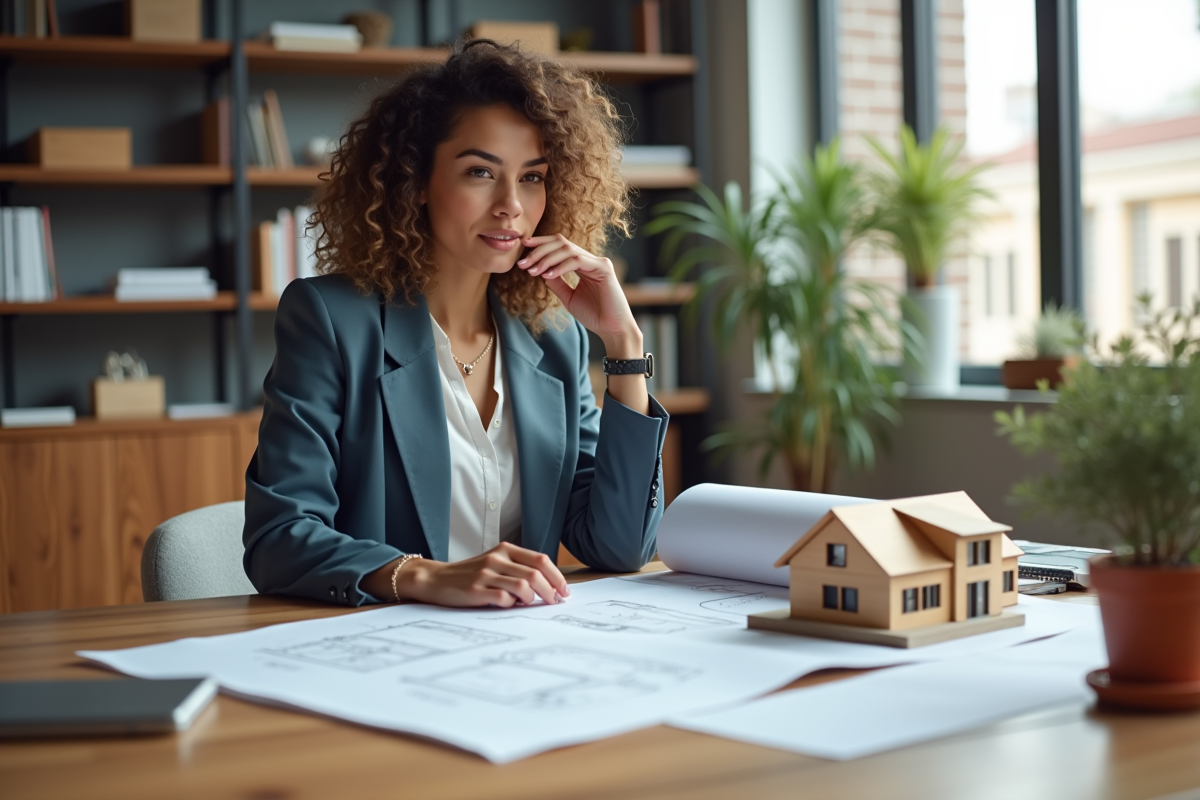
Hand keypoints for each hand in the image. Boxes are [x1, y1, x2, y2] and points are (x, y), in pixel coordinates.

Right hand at [393, 542, 570, 607]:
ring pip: (523, 586)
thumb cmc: (470, 574)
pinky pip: (504, 599)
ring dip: (532, 599)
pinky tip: (508, 606)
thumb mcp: (495, 564)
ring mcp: (486, 574)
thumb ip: (518, 569)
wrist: (435, 579)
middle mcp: (497, 559)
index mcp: (505, 550)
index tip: (564, 591)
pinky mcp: (476, 590)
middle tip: (554, 602)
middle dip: (551, 591)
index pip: (541, 560)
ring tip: (528, 604)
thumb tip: (548, 586)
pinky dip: (511, 605)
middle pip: (536, 574)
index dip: (557, 577)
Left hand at [516, 234, 639, 351]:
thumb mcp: (568, 297)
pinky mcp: (604, 268)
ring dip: (547, 258)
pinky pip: (577, 261)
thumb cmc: (594, 315)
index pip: (560, 246)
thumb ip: (557, 283)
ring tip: (532, 270)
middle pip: (561, 243)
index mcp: (582, 264)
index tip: (523, 249)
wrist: (611, 329)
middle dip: (539, 250)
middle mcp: (590, 259)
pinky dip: (560, 267)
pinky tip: (548, 274)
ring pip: (567, 250)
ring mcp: (598, 262)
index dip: (541, 244)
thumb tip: (541, 271)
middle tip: (523, 262)